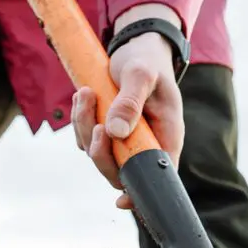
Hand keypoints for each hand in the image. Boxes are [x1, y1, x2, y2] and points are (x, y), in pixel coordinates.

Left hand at [71, 6, 185, 209]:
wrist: (137, 47)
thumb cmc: (146, 62)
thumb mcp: (141, 75)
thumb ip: (130, 101)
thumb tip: (115, 132)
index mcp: (166, 136)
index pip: (158, 175)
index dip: (141, 192)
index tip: (122, 200)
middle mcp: (146, 143)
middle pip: (120, 171)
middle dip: (100, 151)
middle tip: (95, 122)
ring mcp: (126, 139)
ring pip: (99, 153)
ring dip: (85, 126)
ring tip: (86, 93)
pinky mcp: (109, 131)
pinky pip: (87, 138)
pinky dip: (81, 119)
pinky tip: (85, 96)